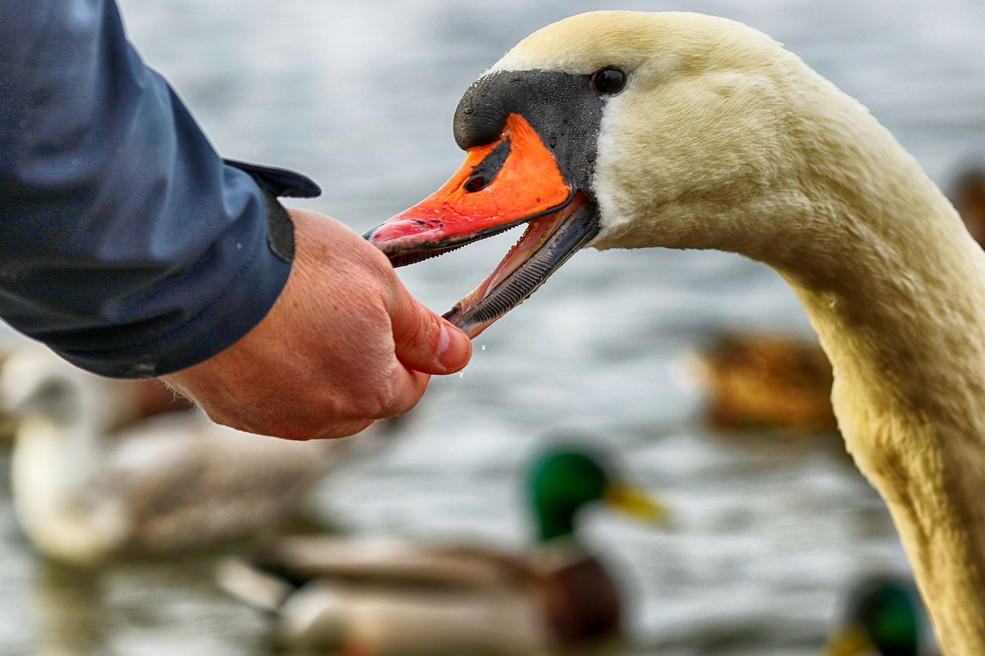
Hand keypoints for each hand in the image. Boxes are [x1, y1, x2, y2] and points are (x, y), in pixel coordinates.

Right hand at [161, 208, 471, 439]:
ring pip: (311, 403)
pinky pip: (263, 398)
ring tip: (297, 316)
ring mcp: (268, 419)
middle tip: (344, 310)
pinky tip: (258, 332)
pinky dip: (270, 373)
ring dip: (316, 372)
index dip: (410, 352)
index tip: (397, 320)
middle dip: (363, 363)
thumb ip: (421, 329)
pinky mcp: (224, 409)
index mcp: (367, 393)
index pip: (408, 388)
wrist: (196, 272)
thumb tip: (458, 355)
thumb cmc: (297, 270)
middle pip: (360, 402)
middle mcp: (319, 420)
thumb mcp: (378, 282)